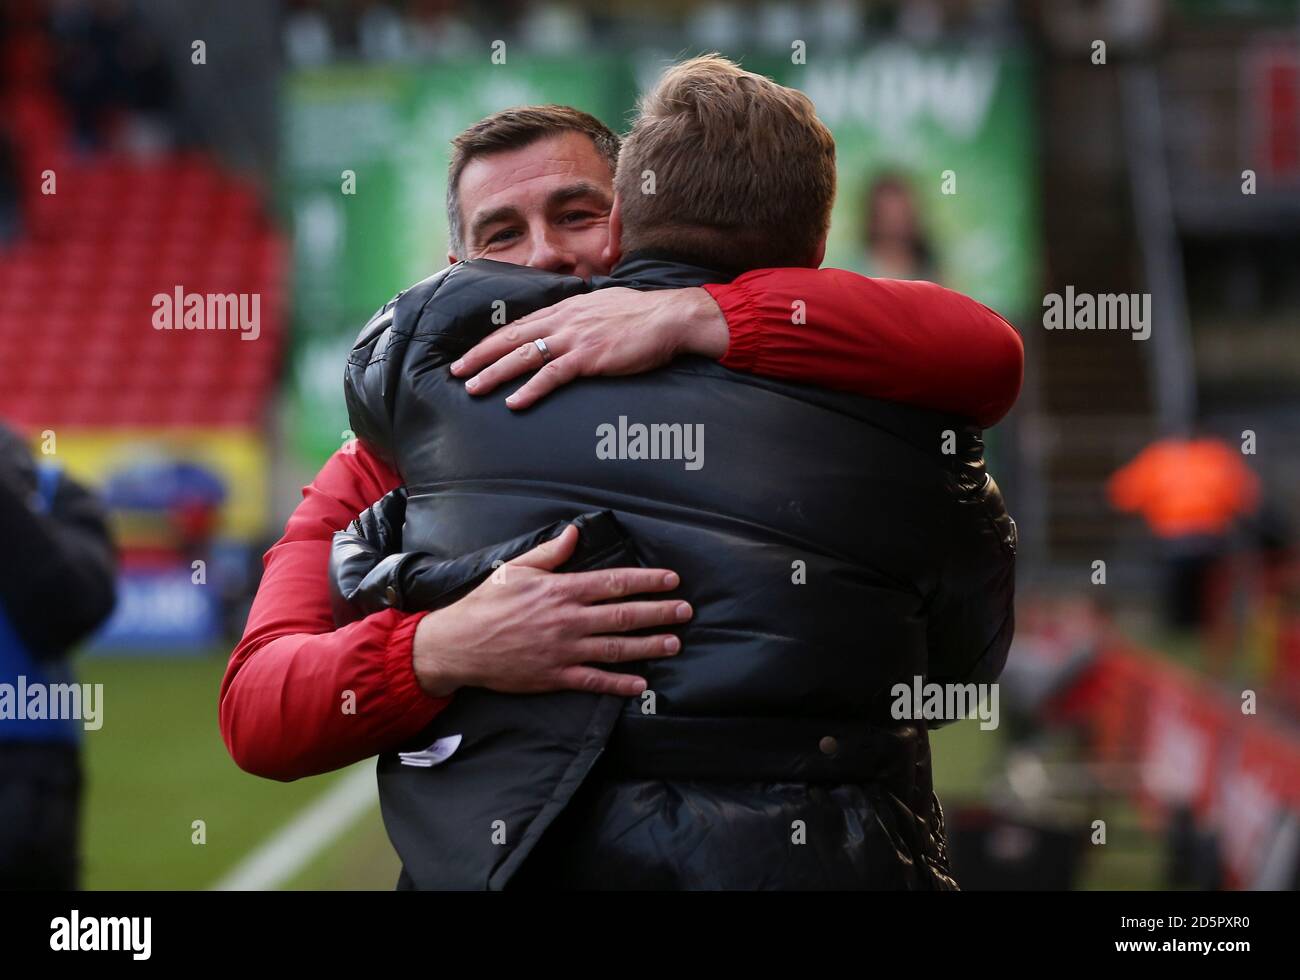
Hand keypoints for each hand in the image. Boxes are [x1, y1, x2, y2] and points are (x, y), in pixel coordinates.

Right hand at [412, 524, 690, 698]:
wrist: (459, 645)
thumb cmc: (486, 603)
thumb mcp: (516, 569)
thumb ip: (550, 554)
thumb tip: (574, 533)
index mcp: (561, 591)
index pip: (614, 583)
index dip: (647, 581)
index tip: (671, 580)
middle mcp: (568, 620)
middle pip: (624, 615)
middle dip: (659, 612)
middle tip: (685, 611)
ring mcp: (564, 651)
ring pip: (616, 648)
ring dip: (649, 646)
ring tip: (674, 643)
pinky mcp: (555, 676)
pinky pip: (594, 681)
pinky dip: (619, 683)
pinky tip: (641, 684)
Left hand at [449, 286, 728, 408]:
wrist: (669, 317)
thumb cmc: (642, 315)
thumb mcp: (603, 306)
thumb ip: (581, 316)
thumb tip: (570, 325)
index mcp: (565, 308)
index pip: (519, 325)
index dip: (491, 340)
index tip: (470, 352)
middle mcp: (564, 320)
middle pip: (511, 338)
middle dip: (479, 355)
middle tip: (455, 371)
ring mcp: (575, 338)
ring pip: (524, 356)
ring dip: (494, 373)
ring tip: (473, 387)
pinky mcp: (589, 357)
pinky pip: (552, 375)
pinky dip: (530, 389)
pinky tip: (514, 402)